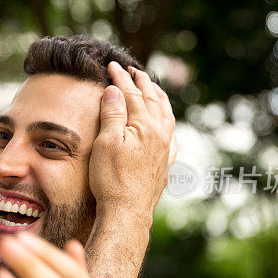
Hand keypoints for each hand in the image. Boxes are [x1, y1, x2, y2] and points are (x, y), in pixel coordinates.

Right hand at [89, 62, 175, 217]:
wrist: (127, 212)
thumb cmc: (112, 179)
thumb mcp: (106, 142)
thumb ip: (113, 113)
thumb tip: (116, 89)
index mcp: (145, 125)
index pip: (131, 93)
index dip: (120, 78)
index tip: (111, 65)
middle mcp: (160, 133)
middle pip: (151, 99)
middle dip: (141, 82)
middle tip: (133, 69)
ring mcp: (165, 148)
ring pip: (165, 113)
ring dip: (157, 97)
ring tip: (152, 87)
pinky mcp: (165, 163)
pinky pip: (171, 134)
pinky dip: (167, 121)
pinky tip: (166, 123)